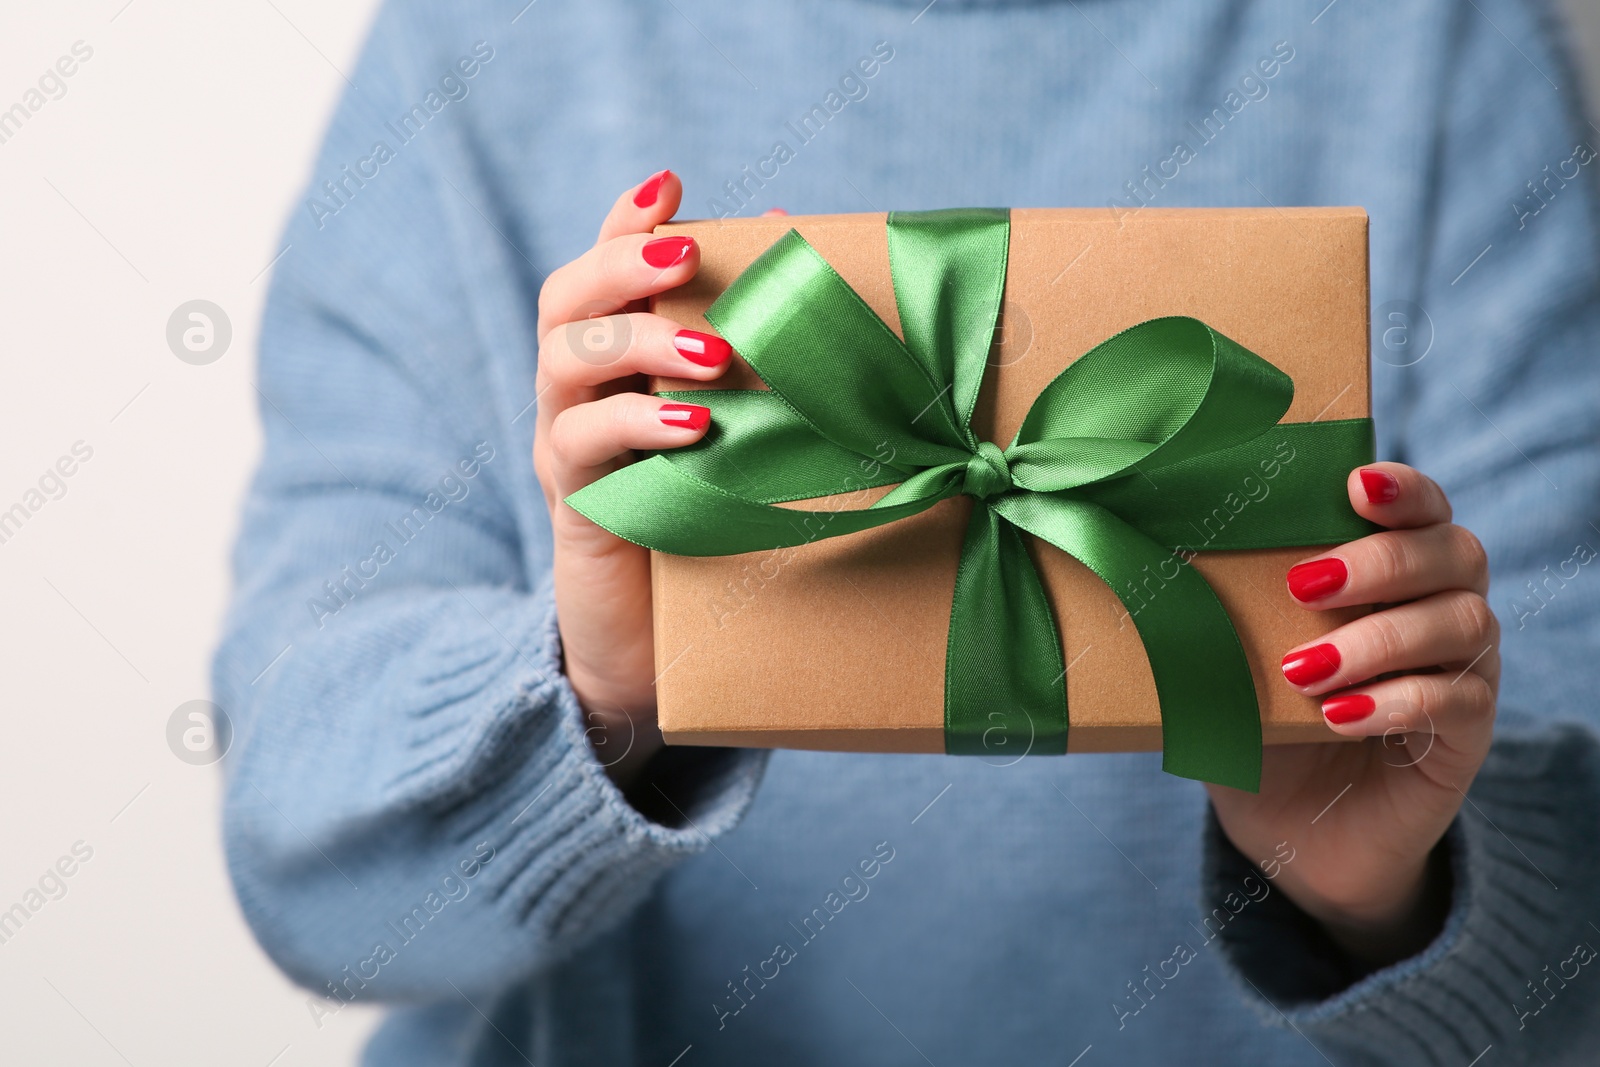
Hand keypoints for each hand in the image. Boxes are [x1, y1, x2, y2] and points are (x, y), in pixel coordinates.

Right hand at [532, 170, 732, 787]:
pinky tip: (695, 430)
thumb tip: (813, 272)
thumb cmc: (716, 525)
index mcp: (618, 365)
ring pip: (564, 364)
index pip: (603, 273)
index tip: (670, 186)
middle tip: (686, 259)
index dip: (623, 223)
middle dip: (620, 267)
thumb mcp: (744, 435)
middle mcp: (579, 395)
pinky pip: (580, 450)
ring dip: (638, 345)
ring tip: (714, 357)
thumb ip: (760, 365)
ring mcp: (567, 450)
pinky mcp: (575, 508)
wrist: (663, 652)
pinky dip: (636, 428)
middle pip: (565, 303)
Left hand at [1207, 463, 1497, 965]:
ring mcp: (1463, 671)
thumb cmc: (1260, 725)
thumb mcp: (1230, 663)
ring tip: (1302, 669)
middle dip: (1380, 561)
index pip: (1422, 509)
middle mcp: (1442, 608)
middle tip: (1301, 584)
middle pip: (1453, 553)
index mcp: (1390, 574)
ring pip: (1460, 623)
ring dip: (1378, 639)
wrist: (1293, 832)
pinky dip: (1397, 702)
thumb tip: (1135, 562)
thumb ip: (1213, 614)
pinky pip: (1458, 701)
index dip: (1402, 490)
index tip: (1353, 486)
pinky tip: (1339, 715)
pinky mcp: (1467, 737)